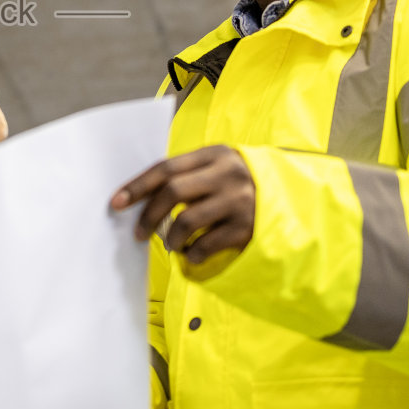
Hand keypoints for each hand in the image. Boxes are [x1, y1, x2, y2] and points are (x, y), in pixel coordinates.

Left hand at [110, 146, 254, 264]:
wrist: (292, 199)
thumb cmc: (240, 184)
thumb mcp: (218, 168)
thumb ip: (188, 176)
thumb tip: (141, 197)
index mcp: (215, 154)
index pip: (166, 167)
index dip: (138, 186)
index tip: (116, 202)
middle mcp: (227, 175)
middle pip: (173, 191)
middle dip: (149, 214)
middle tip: (139, 232)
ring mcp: (239, 201)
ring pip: (186, 220)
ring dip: (170, 237)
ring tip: (170, 243)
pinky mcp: (247, 228)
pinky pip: (205, 244)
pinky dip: (191, 253)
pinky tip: (191, 253)